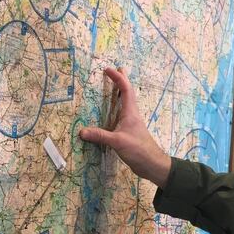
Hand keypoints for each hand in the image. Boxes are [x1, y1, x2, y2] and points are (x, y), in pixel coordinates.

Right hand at [79, 67, 171, 187]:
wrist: (152, 164)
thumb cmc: (139, 150)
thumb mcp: (117, 142)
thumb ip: (100, 136)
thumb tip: (82, 132)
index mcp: (130, 113)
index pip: (124, 89)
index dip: (117, 78)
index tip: (107, 69)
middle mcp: (132, 115)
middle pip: (128, 93)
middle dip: (123, 80)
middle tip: (118, 69)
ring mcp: (131, 123)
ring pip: (126, 103)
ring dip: (121, 92)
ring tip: (115, 86)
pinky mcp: (129, 132)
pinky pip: (123, 114)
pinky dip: (118, 107)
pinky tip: (114, 112)